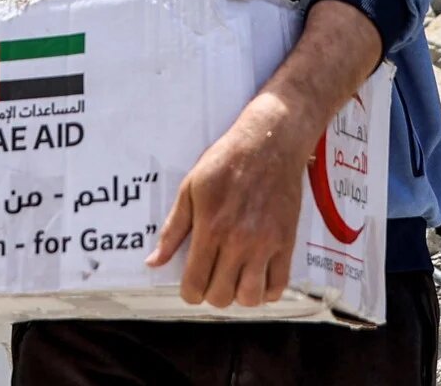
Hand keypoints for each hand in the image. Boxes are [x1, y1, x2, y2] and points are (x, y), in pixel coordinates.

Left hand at [146, 94, 312, 308]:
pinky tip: (258, 278)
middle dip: (211, 294)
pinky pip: (279, 285)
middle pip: (221, 296)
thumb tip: (153, 261)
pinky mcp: (286, 242)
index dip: (189, 293)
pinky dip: (267, 291)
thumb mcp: (190, 189)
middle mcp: (238, 242)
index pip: (195, 283)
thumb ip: (173, 229)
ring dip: (239, 295)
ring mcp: (265, 244)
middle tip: (211, 279)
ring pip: (250, 297)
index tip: (190, 287)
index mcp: (210, 228)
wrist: (269, 144)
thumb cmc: (227, 162)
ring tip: (234, 279)